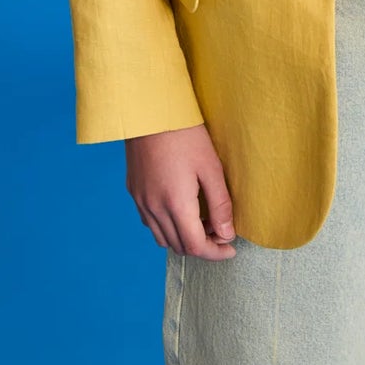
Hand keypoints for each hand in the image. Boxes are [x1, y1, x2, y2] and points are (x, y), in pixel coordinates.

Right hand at [125, 124, 237, 257]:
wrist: (150, 111)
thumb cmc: (185, 135)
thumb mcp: (211, 168)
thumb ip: (220, 204)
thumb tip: (227, 234)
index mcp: (175, 204)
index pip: (195, 246)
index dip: (215, 253)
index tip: (230, 249)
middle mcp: (154, 209)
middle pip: (179, 246)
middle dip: (202, 246)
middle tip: (220, 231)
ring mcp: (140, 201)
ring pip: (163, 238)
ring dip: (184, 238)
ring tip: (202, 221)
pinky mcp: (134, 192)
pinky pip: (150, 222)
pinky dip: (168, 226)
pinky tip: (181, 209)